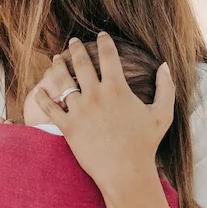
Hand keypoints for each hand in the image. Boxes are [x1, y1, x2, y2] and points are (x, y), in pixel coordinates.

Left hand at [33, 32, 174, 201]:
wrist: (126, 172)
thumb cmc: (145, 144)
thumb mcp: (163, 114)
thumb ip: (166, 87)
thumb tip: (165, 66)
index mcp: (117, 88)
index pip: (108, 55)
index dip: (104, 42)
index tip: (101, 35)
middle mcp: (95, 95)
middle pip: (81, 63)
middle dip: (76, 48)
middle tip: (72, 41)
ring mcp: (79, 110)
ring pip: (63, 81)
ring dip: (58, 67)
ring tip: (56, 59)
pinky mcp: (67, 127)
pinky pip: (50, 108)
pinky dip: (43, 97)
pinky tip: (40, 90)